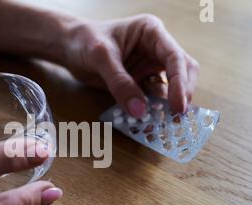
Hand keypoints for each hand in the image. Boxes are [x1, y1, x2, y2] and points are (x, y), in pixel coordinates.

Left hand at [61, 14, 198, 117]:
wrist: (69, 47)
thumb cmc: (85, 41)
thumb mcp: (101, 58)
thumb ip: (120, 83)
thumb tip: (140, 111)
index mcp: (151, 32)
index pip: (174, 57)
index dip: (180, 82)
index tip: (178, 106)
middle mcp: (156, 48)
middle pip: (182, 71)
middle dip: (181, 93)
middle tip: (176, 117)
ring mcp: (149, 66)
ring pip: (169, 87)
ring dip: (167, 105)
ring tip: (164, 124)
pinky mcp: (141, 82)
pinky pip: (152, 98)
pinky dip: (152, 111)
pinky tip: (149, 123)